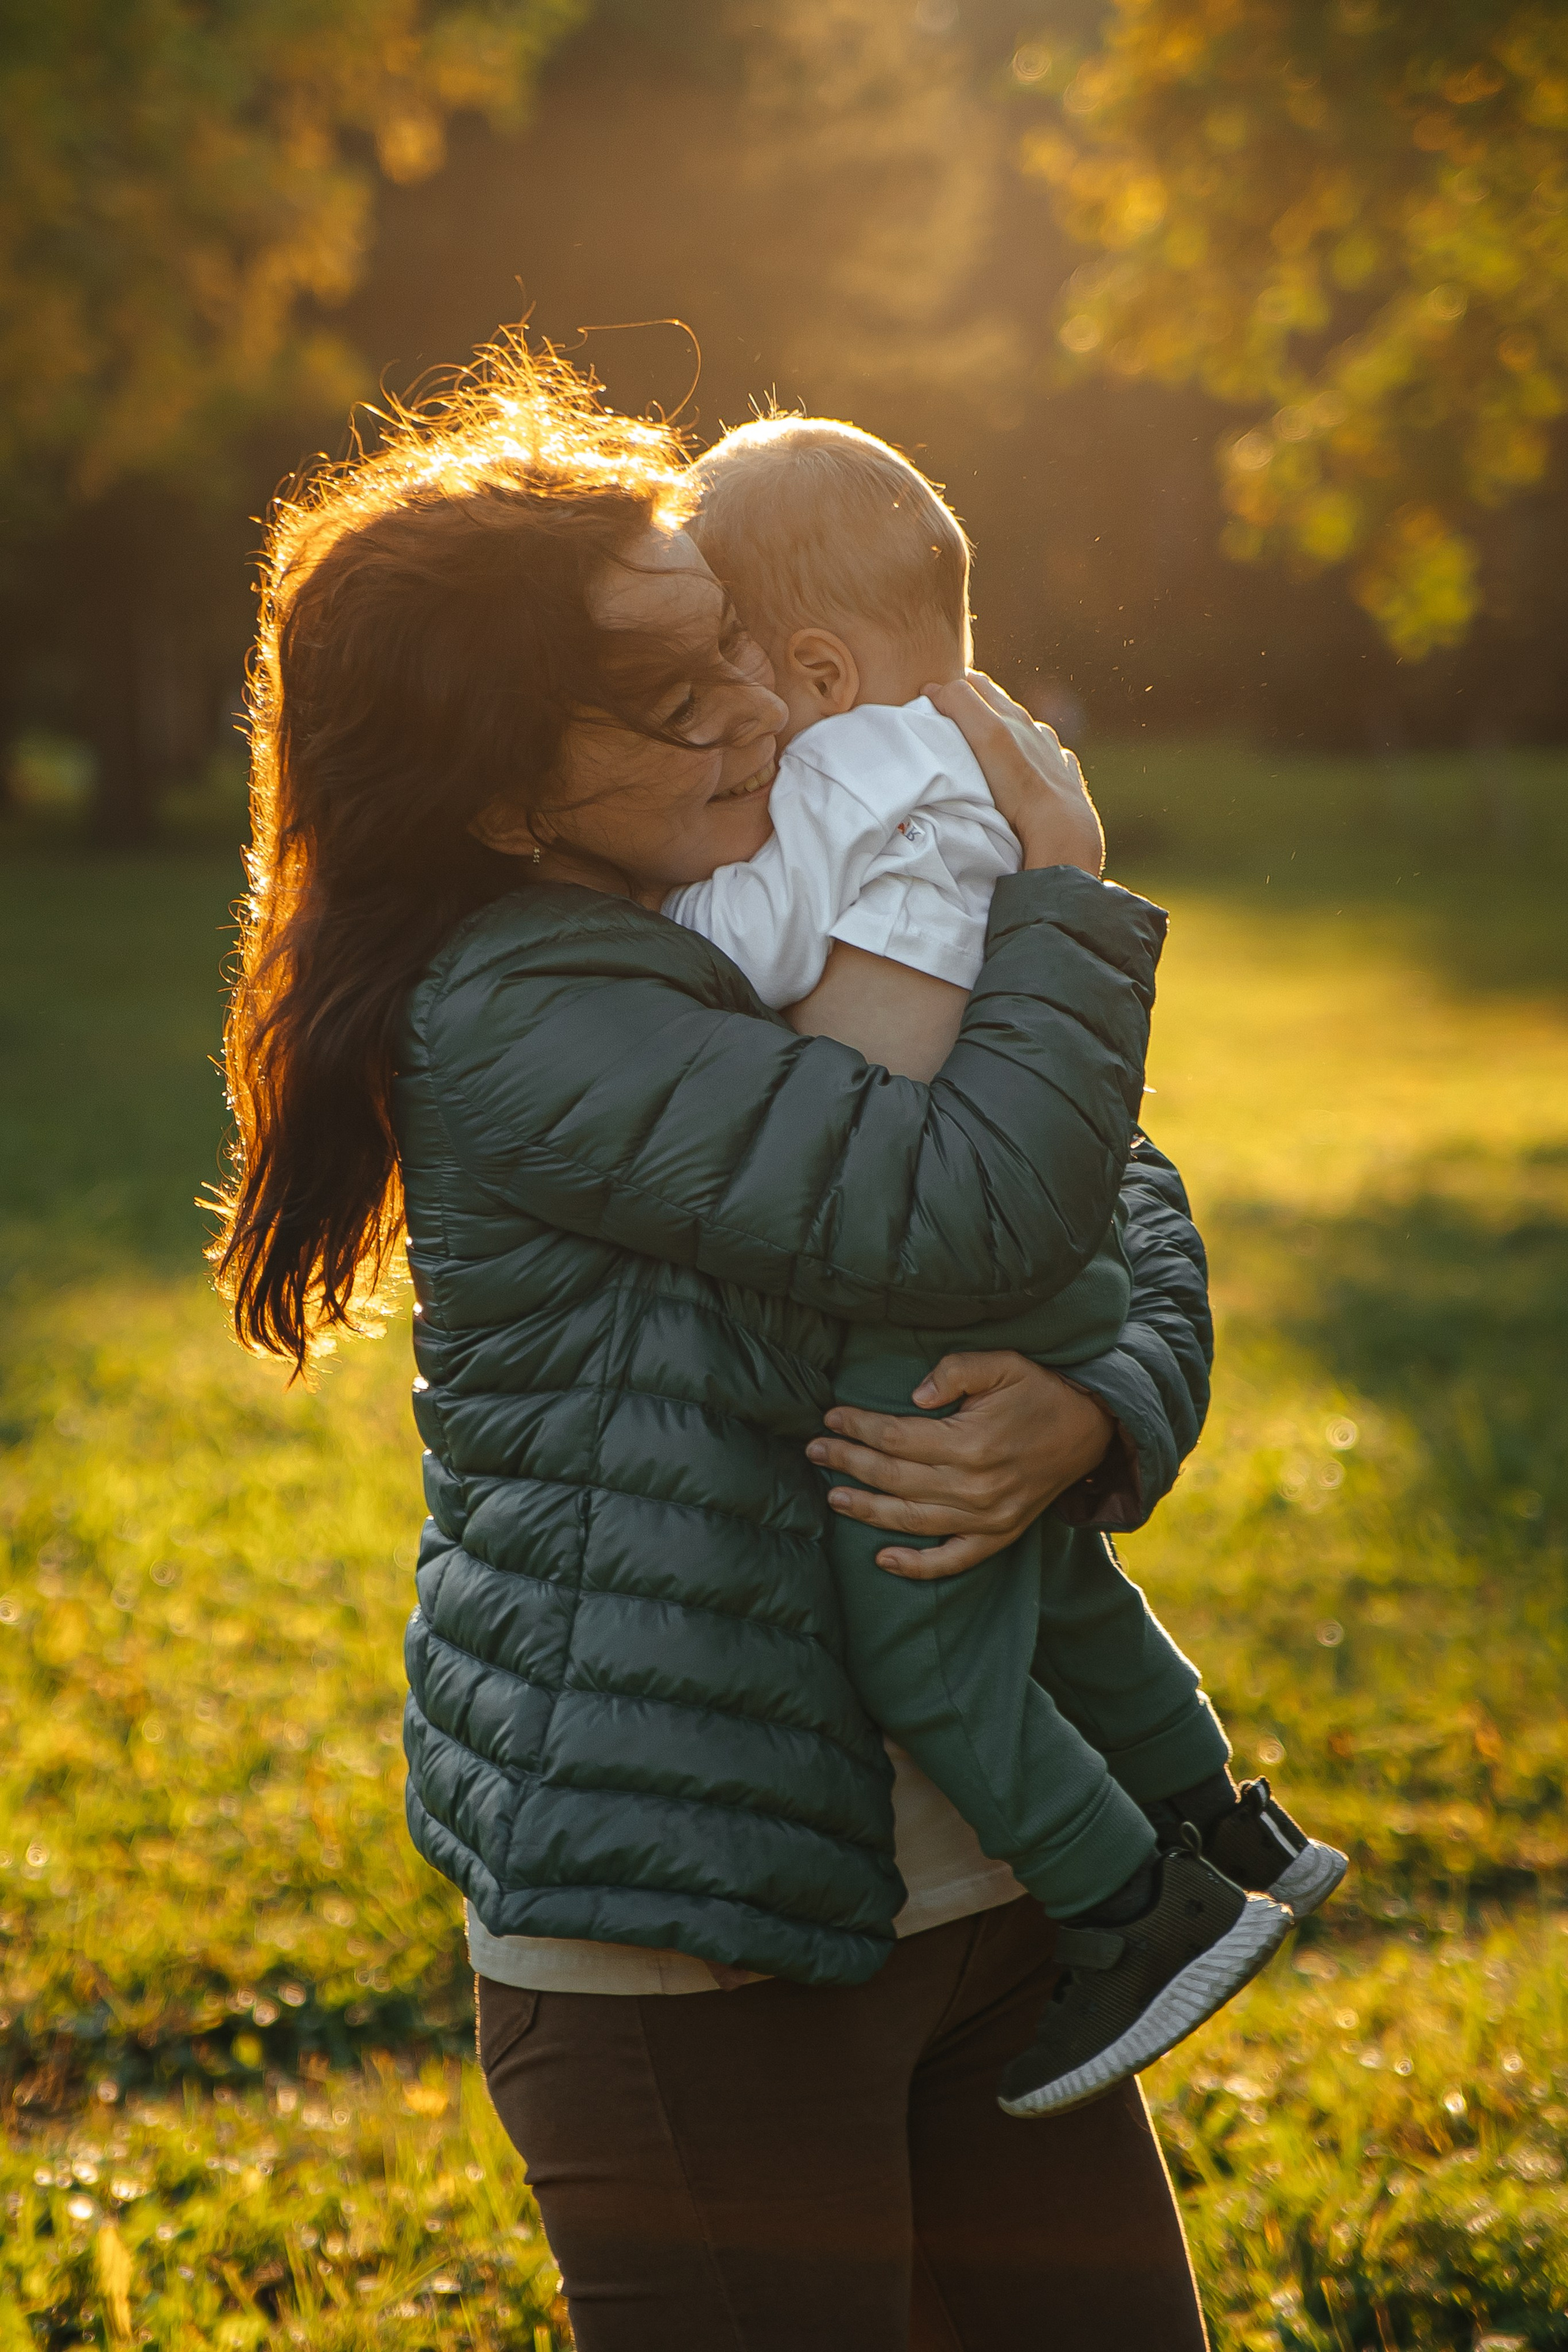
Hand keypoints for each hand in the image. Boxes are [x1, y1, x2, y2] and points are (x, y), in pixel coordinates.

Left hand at [805, 1350, 1115, 1580]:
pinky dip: (917, 1566)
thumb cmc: (1040, 1391)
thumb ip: (955, 1371)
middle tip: (814, 1451)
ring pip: (912, 1521)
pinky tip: (883, 1560)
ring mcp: (988, 1518)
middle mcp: (976, 1486)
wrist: (1092, 1429)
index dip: (858, 1428)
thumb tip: (912, 1396)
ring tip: (833, 1496)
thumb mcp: (1002, 1364)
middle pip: (894, 1479)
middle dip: (849, 1463)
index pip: (896, 1438)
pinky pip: (953, 1560)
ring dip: (867, 1510)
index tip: (831, 1418)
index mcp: (971, 1443)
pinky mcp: (1000, 1536)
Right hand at [924, 671, 1103, 877]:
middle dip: (978, 704)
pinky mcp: (1065, 781)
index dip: (953, 688)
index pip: (976, 687)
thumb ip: (961, 703)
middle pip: (1001, 706)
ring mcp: (1053, 755)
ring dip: (1008, 731)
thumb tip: (934, 688)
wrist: (1060, 829)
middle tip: (953, 715)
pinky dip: (1039, 757)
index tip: (933, 698)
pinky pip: (1053, 759)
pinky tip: (1032, 770)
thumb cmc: (1019, 783)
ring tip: (989, 745)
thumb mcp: (986, 734)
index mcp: (1013, 717)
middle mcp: (1035, 731)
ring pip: (1027, 732)